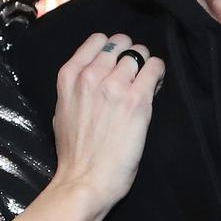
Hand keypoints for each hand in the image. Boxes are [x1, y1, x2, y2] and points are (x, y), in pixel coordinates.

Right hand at [51, 33, 163, 211]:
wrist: (85, 180)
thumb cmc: (74, 153)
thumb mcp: (63, 111)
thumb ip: (77, 89)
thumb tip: (96, 79)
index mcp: (69, 76)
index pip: (98, 40)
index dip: (112, 49)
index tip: (118, 63)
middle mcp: (92, 75)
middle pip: (121, 44)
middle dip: (130, 56)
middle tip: (134, 75)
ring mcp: (115, 86)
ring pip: (140, 53)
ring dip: (145, 66)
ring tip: (146, 84)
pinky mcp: (138, 100)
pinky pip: (156, 68)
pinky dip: (158, 74)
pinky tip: (155, 87)